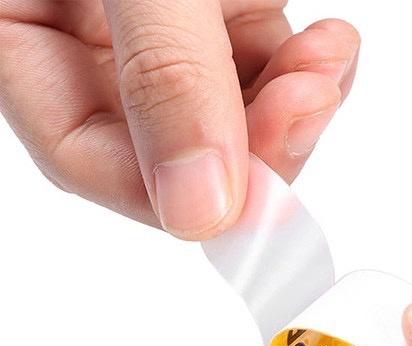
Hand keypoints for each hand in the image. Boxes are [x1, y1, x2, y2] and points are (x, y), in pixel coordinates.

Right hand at [0, 1, 358, 238]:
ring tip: (323, 70)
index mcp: (24, 41)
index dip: (168, 194)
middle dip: (250, 151)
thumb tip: (198, 207)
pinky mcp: (218, 17)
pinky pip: (262, 69)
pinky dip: (305, 74)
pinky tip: (329, 54)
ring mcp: (159, 39)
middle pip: (169, 150)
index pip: (84, 157)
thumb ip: (164, 73)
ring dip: (291, 112)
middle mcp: (91, 50)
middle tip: (302, 115)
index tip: (242, 202)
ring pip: (229, 117)